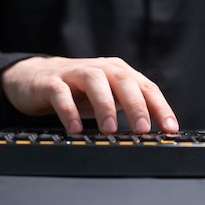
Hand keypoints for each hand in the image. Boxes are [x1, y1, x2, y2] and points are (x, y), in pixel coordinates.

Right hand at [0, 56, 178, 134]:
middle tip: (143, 129)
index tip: (170, 128)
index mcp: (119, 73)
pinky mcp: (50, 82)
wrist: (34, 78)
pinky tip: (75, 128)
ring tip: (110, 130)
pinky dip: (69, 110)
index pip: (146, 87)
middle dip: (136, 105)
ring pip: (95, 82)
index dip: (160, 107)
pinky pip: (61, 94)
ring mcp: (75, 73)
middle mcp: (100, 69)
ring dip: (105, 105)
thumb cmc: (77, 92)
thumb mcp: (107, 98)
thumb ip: (128, 110)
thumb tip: (152, 135)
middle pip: (124, 81)